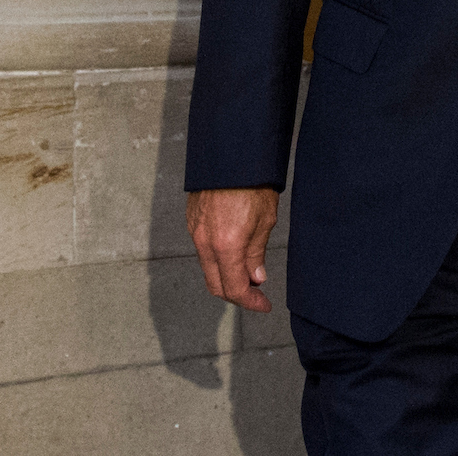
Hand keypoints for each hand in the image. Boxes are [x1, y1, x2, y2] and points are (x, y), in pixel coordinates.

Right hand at [188, 186, 279, 311]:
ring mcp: (195, 230)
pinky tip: (234, 253)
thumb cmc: (253, 181)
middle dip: (236, 294)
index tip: (263, 304)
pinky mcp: (192, 219)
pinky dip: (217, 259)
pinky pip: (203, 249)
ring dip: (226, 276)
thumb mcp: (265, 219)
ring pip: (208, 267)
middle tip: (256, 294)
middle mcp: (205, 241)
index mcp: (226, 245)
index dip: (250, 301)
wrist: (232, 152)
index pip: (234, 288)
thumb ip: (257, 252)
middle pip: (215, 284)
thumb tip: (256, 277)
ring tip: (249, 272)